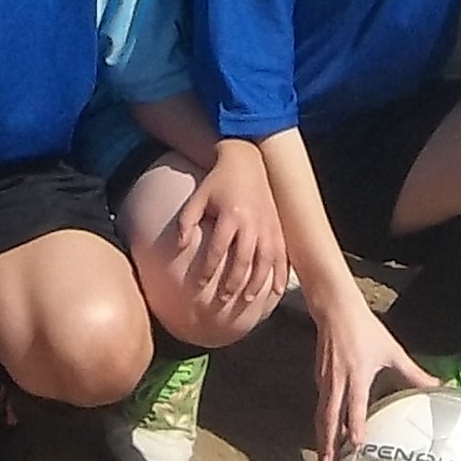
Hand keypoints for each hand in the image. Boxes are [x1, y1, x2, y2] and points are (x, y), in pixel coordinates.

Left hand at [172, 143, 286, 319]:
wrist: (247, 161)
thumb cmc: (218, 181)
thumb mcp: (199, 196)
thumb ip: (187, 220)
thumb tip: (179, 245)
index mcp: (231, 215)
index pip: (218, 249)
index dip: (208, 269)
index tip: (199, 284)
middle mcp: (252, 223)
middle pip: (243, 260)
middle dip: (233, 283)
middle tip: (222, 299)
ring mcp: (268, 226)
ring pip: (265, 261)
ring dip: (256, 283)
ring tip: (246, 300)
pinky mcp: (278, 227)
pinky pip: (282, 255)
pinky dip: (280, 274)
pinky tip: (276, 291)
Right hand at [309, 290, 434, 460]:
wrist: (336, 310)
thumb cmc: (365, 330)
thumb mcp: (392, 351)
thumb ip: (413, 373)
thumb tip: (439, 386)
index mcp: (357, 375)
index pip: (354, 405)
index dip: (354, 424)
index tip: (355, 444)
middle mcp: (338, 382)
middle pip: (329, 418)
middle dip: (328, 445)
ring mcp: (325, 381)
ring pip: (322, 416)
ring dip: (322, 439)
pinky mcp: (319, 379)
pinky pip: (321, 406)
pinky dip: (322, 424)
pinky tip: (326, 435)